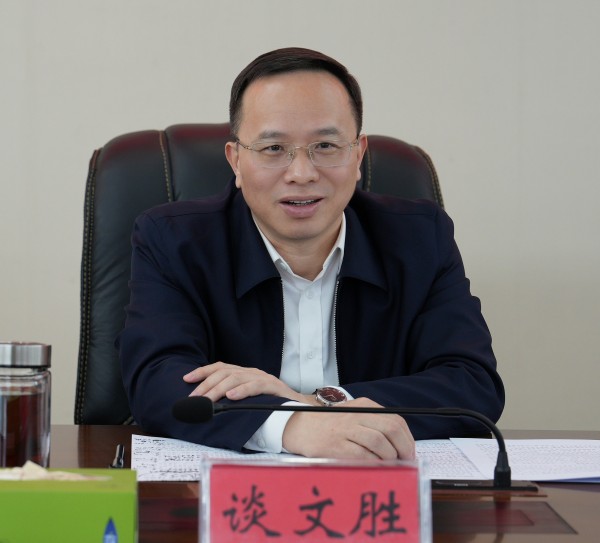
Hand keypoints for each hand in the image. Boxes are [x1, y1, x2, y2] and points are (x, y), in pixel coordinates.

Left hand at [183, 361, 311, 403]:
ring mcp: (262, 377)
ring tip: (207, 400)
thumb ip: (232, 398)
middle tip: (194, 399)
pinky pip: (255, 385)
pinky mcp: (273, 386)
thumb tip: (206, 405)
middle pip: (224, 372)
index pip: (220, 367)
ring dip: (219, 388)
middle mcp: (251, 372)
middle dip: (206, 384)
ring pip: (236, 377)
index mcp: (244, 373)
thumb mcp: (248, 399)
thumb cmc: (270, 405)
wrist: (298, 407)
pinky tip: (231, 397)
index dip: (202, 371)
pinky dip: (242, 390)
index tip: (186, 379)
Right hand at [282, 397, 414, 460]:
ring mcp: (346, 429)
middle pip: (391, 430)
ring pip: (380, 443)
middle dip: (404, 449)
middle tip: (405, 462)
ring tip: (388, 466)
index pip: (396, 420)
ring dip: (389, 458)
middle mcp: (357, 414)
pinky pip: (364, 456)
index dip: (407, 439)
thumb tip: (401, 444)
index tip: (410, 453)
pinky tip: (373, 467)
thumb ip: (374, 423)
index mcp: (364, 406)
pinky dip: (374, 464)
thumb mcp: (353, 414)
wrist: (300, 426)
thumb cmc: (331, 425)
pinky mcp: (336, 445)